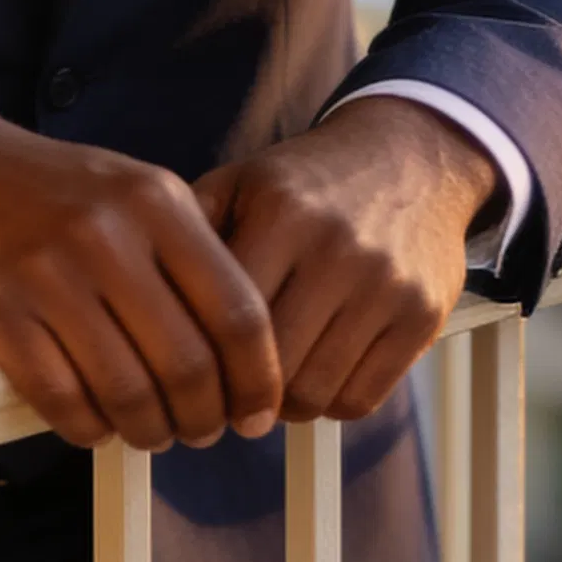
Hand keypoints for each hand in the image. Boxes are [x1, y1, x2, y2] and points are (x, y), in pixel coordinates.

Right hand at [0, 111, 281, 452]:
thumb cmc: (56, 193)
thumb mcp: (136, 191)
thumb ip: (195, 253)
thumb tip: (253, 355)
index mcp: (157, 202)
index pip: (238, 313)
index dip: (258, 379)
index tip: (258, 414)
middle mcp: (106, 233)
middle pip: (188, 364)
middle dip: (204, 418)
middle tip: (202, 432)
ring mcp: (46, 271)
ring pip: (126, 391)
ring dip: (148, 430)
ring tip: (151, 433)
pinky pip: (60, 397)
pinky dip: (87, 428)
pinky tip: (95, 426)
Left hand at [194, 98, 495, 423]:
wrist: (412, 157)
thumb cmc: (308, 181)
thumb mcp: (241, 181)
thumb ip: (188, 231)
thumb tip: (137, 300)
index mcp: (281, 211)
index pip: (225, 318)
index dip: (200, 358)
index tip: (187, 374)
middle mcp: (337, 248)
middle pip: (269, 367)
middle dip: (238, 394)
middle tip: (223, 397)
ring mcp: (386, 285)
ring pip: (314, 394)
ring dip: (284, 404)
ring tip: (269, 387)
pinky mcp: (423, 316)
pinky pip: (361, 398)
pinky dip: (332, 402)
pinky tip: (316, 375)